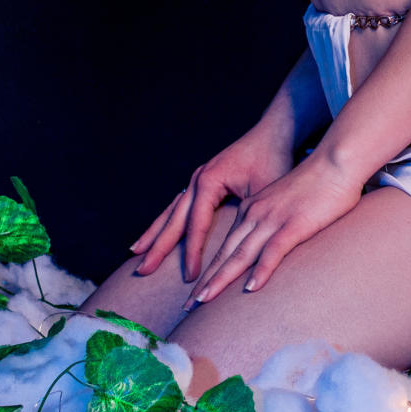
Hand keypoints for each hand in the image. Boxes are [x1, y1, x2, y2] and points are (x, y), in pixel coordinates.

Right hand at [130, 124, 293, 279]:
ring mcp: (198, 179)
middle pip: (175, 218)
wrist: (275, 133)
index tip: (190, 277)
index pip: (197, 224)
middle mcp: (198, 179)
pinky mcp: (203, 181)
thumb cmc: (273, 161)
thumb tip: (244, 250)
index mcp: (210, 181)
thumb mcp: (264, 191)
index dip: (193, 252)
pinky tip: (155, 234)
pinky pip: (179, 206)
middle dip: (158, 246)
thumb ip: (250, 218)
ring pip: (171, 211)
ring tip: (135, 252)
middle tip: (142, 271)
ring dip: (154, 233)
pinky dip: (165, 221)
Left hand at [190, 153, 363, 303]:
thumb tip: (271, 244)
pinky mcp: (294, 224)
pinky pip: (273, 250)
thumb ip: (275, 222)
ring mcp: (273, 219)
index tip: (196, 292)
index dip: (208, 270)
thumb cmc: (318, 183)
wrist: (336, 160)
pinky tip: (252, 288)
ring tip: (203, 301)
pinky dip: (262, 270)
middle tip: (187, 306)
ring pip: (240, 253)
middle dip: (205, 281)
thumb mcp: (286, 203)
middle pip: (225, 253)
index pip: (224, 245)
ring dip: (220, 279)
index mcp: (252, 208)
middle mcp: (256, 214)